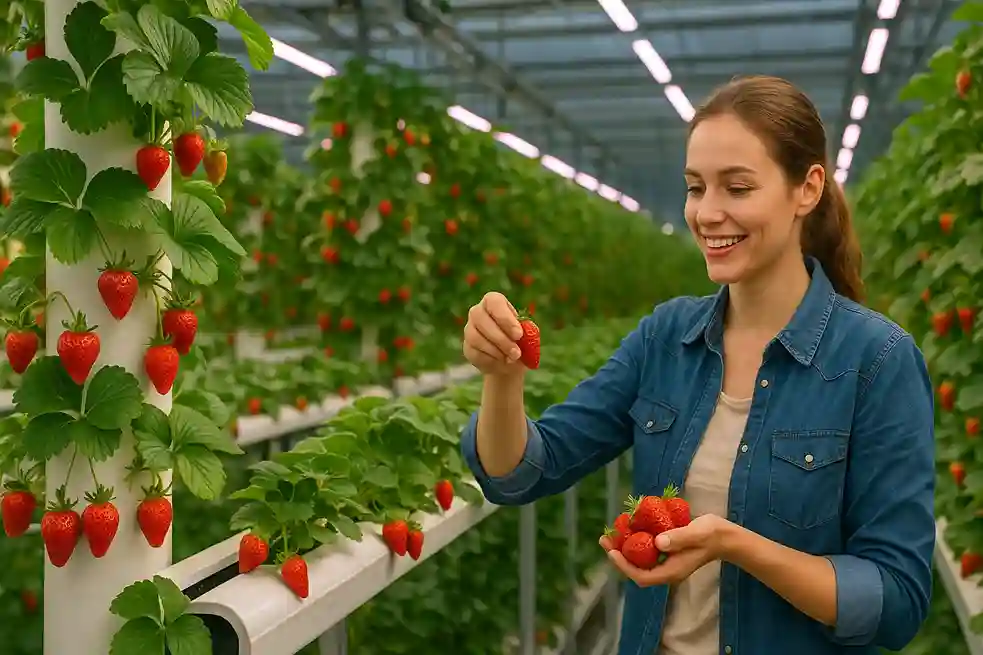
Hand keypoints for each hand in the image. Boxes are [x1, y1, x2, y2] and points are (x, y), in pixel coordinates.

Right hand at [463, 292, 525, 376]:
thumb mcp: (528, 336)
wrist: (510, 362)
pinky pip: (475, 352)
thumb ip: (527, 333)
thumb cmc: (520, 342)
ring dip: (496, 350)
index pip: (493, 301)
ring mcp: (470, 329)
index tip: (518, 334)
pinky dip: (491, 359)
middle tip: (517, 352)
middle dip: (501, 338)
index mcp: (494, 302)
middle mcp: (478, 312)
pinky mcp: (467, 347)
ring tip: (512, 358)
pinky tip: (502, 361)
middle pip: (481, 318)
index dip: (505, 318)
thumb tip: (524, 335)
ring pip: (476, 337)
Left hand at [599, 514, 729, 587]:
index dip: (624, 567)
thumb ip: (679, 538)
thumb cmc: (712, 535)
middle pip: (636, 569)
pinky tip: (629, 527)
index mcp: (672, 571)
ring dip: (624, 548)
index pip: (642, 576)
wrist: (725, 536)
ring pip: (640, 560)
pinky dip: (635, 541)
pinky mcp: (667, 552)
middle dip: (619, 556)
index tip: (612, 552)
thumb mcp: (697, 533)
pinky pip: (646, 551)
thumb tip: (658, 542)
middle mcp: (666, 570)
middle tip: (605, 539)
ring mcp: (667, 562)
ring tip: (611, 533)